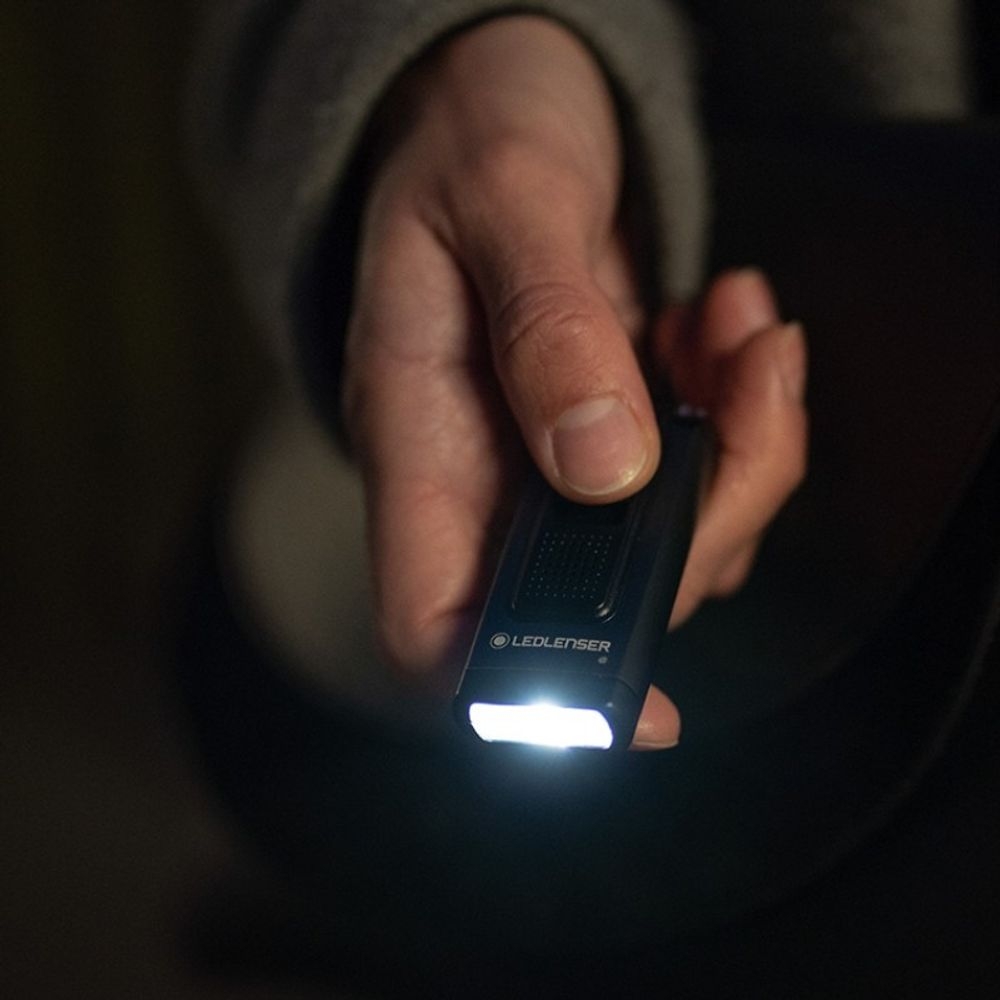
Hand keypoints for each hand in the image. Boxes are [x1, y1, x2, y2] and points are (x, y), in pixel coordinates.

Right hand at [342, 17, 806, 747]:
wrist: (491, 102)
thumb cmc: (464, 141)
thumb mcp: (497, 202)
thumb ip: (542, 329)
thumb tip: (606, 467)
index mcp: (416, 441)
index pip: (434, 622)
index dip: (516, 693)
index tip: (628, 714)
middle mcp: (482, 477)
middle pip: (598, 593)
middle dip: (710, 519)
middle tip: (752, 386)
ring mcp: (548, 460)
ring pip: (669, 537)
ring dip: (745, 451)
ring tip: (742, 331)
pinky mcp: (608, 428)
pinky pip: (699, 474)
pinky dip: (744, 413)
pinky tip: (726, 326)